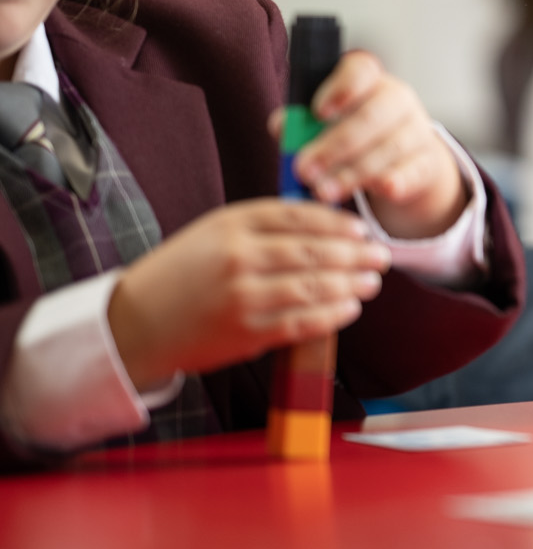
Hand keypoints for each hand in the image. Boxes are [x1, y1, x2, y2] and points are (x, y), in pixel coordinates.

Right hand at [107, 200, 389, 391]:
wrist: (136, 323)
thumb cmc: (183, 273)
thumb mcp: (214, 232)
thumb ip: (263, 223)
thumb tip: (324, 219)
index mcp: (232, 224)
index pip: (300, 216)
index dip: (338, 223)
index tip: (362, 229)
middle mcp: (239, 257)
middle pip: (314, 252)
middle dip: (355, 255)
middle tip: (380, 256)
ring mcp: (243, 297)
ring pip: (313, 287)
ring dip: (350, 285)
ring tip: (370, 283)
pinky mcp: (246, 333)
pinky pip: (301, 322)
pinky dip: (331, 315)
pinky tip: (348, 309)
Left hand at [270, 50, 466, 239]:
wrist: (400, 158)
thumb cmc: (352, 132)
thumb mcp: (325, 122)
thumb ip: (300, 123)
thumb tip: (282, 126)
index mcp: (368, 79)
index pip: (359, 71)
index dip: (341, 89)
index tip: (319, 113)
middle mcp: (396, 98)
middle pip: (371, 116)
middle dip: (335, 146)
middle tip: (305, 169)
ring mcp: (417, 130)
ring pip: (389, 148)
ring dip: (353, 173)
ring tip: (323, 191)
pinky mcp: (428, 161)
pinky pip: (414, 170)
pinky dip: (397, 180)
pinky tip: (380, 189)